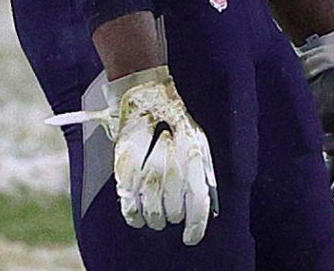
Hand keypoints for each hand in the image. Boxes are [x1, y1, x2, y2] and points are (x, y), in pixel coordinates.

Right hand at [100, 66, 218, 244]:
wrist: (147, 95)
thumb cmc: (176, 119)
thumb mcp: (198, 141)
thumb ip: (203, 173)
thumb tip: (208, 205)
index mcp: (193, 158)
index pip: (198, 203)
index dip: (195, 226)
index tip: (190, 238)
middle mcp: (171, 164)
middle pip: (174, 211)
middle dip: (173, 217)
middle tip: (171, 214)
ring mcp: (146, 166)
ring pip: (152, 212)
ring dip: (155, 219)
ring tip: (156, 216)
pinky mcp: (125, 167)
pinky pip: (129, 205)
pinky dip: (134, 216)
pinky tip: (138, 217)